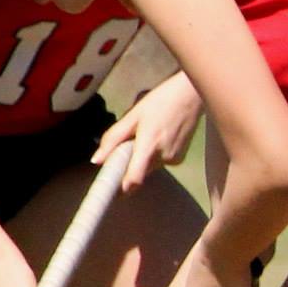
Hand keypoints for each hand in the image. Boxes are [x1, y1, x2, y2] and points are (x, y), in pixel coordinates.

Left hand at [94, 71, 202, 190]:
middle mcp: (163, 156)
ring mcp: (173, 159)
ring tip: (149, 133)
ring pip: (148, 167)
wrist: (191, 95)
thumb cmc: (161, 101)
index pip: (135, 178)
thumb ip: (113, 138)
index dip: (122, 187)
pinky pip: (159, 163)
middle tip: (131, 141)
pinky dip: (154, 154)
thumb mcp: (133, 115)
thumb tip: (96, 160)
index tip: (112, 190)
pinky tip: (160, 136)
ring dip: (142, 157)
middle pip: (137, 172)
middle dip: (129, 163)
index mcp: (149, 144)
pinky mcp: (179, 160)